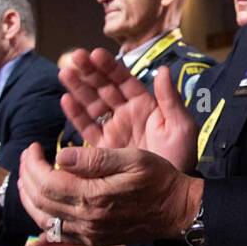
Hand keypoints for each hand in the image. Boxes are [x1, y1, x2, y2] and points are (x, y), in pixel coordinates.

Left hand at [17, 142, 200, 245]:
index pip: (47, 181)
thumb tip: (60, 156)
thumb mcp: (132, 158)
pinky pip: (57, 232)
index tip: (34, 146)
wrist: (177, 211)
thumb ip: (95, 158)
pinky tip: (43, 200)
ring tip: (28, 177)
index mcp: (94, 196)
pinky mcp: (92, 240)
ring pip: (43, 219)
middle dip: (27, 176)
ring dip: (29, 198)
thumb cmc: (158, 179)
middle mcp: (86, 219)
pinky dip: (42, 215)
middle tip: (28, 157)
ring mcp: (88, 233)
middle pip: (40, 200)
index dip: (33, 163)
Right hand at [60, 55, 197, 168]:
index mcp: (145, 105)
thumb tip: (164, 70)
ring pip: (92, 104)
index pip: (124, 81)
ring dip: (78, 88)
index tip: (95, 53)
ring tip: (64, 73)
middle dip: (89, 72)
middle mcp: (126, 114)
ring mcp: (113, 129)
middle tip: (74, 57)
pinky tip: (65, 100)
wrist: (170, 192)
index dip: (110, 67)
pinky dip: (76, 115)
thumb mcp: (181, 127)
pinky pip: (87, 128)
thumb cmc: (181, 157)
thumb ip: (171, 99)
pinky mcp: (103, 148)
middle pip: (104, 88)